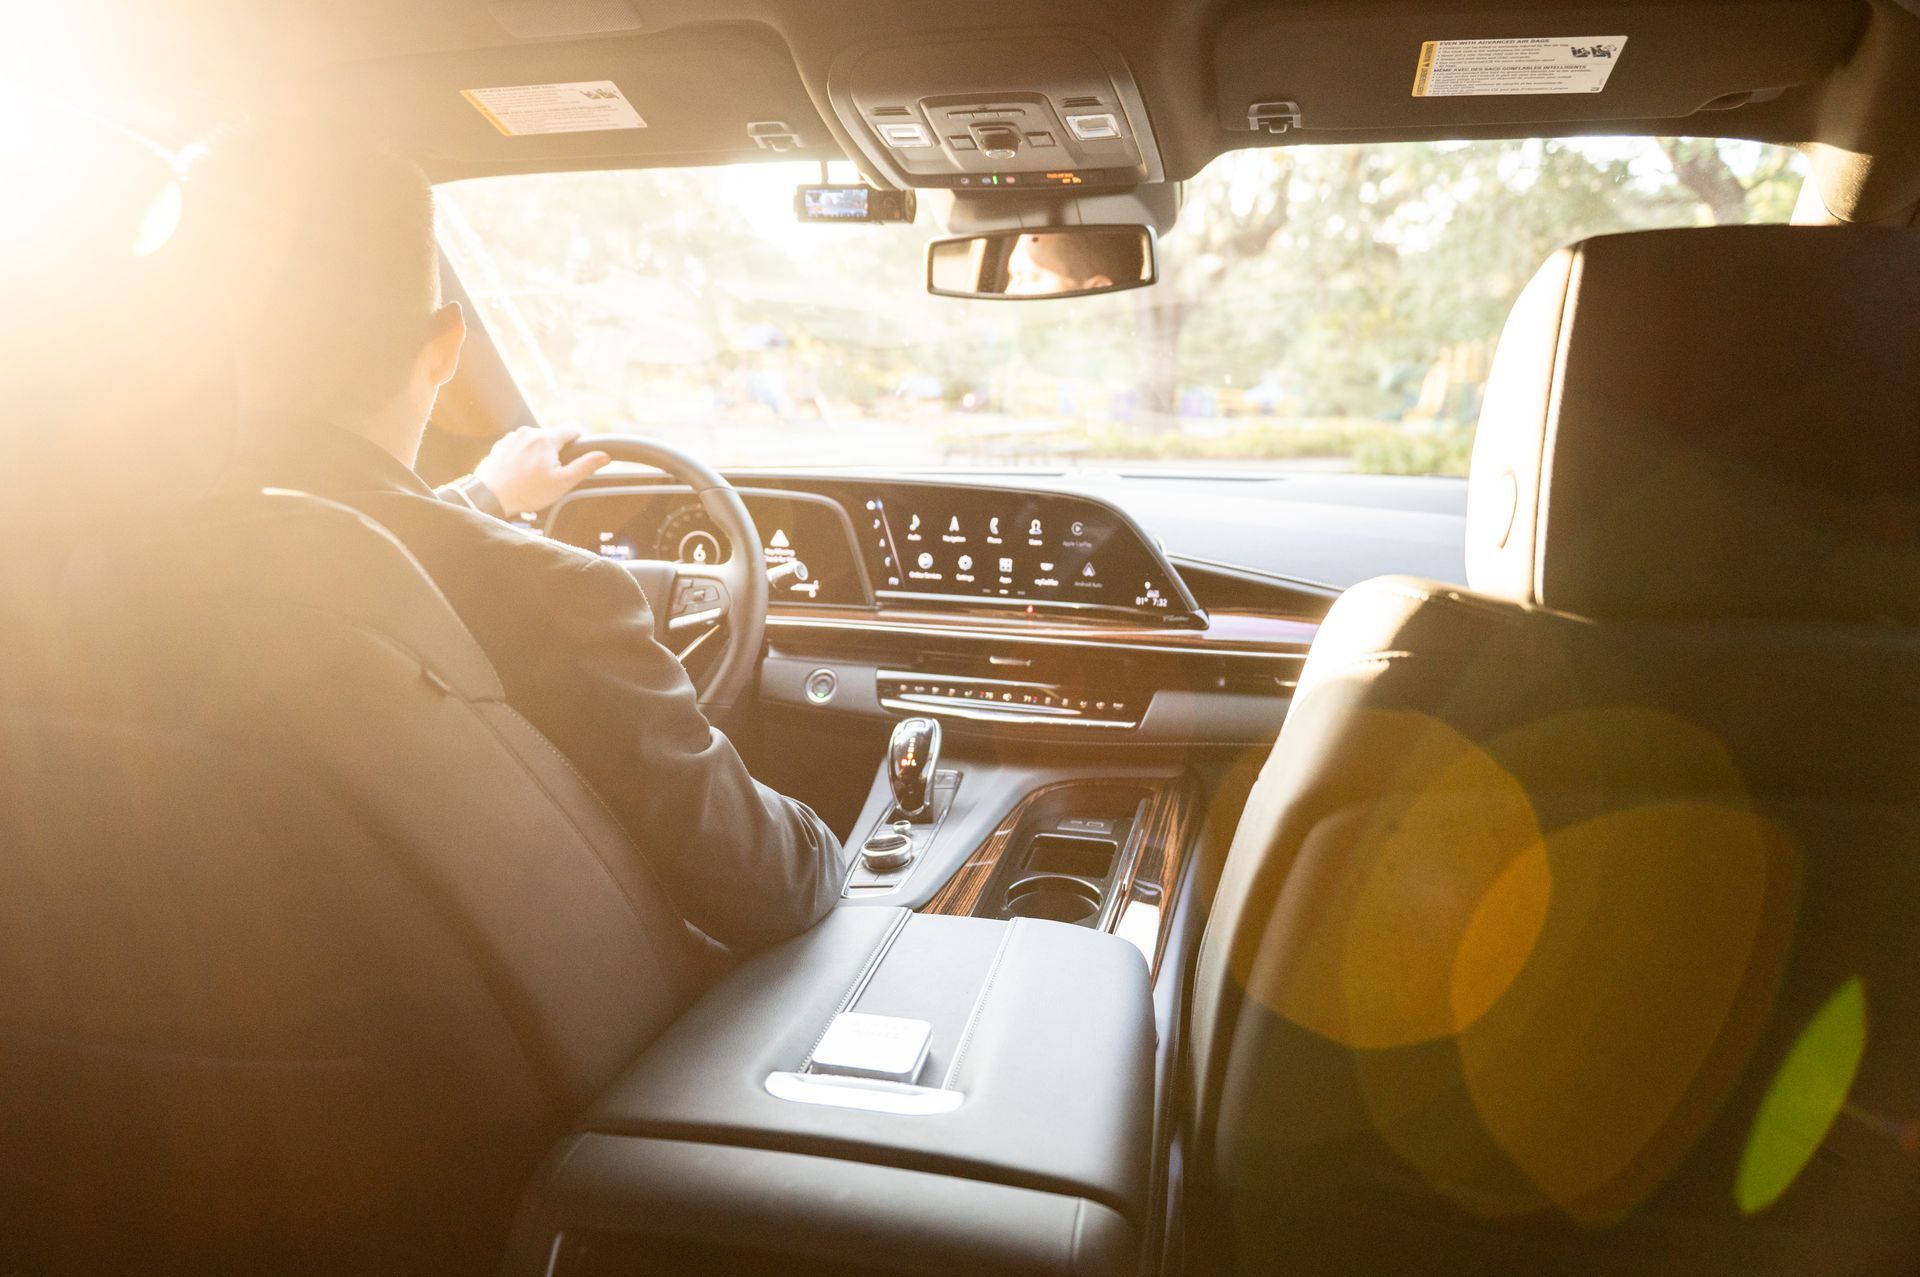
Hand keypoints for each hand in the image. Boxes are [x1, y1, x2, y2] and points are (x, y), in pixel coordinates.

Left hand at [473, 426, 610, 515]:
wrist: (490, 497)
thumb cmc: (527, 491)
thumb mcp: (562, 482)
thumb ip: (585, 466)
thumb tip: (604, 455)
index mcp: (546, 438)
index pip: (572, 429)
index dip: (580, 440)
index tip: (578, 454)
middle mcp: (529, 431)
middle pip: (553, 436)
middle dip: (556, 452)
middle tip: (553, 474)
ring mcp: (512, 437)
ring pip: (535, 441)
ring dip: (539, 453)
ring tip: (533, 476)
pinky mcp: (501, 444)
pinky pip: (520, 446)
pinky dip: (523, 456)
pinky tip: (520, 473)